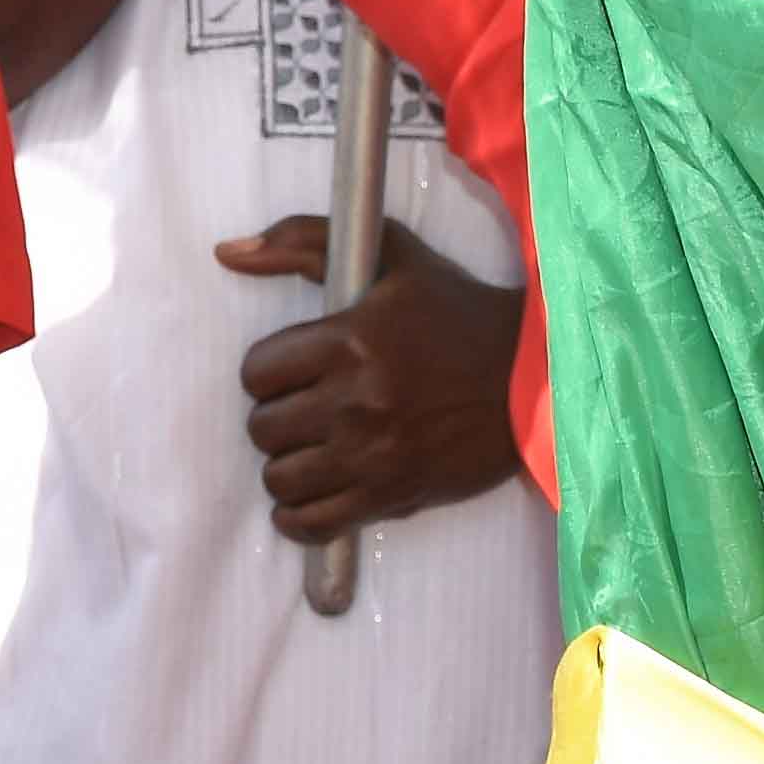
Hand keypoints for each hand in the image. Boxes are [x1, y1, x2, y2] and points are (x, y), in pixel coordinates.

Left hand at [216, 212, 525, 542]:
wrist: (535, 375)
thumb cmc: (456, 311)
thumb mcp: (389, 256)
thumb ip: (303, 240)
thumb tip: (228, 252)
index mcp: (350, 339)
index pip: (256, 373)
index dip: (268, 372)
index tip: (295, 370)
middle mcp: (357, 400)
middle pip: (262, 428)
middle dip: (278, 417)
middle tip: (309, 409)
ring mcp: (374, 453)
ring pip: (280, 478)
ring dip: (289, 464)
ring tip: (316, 448)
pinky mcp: (393, 494)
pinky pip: (313, 523)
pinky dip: (301, 515)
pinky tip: (317, 491)